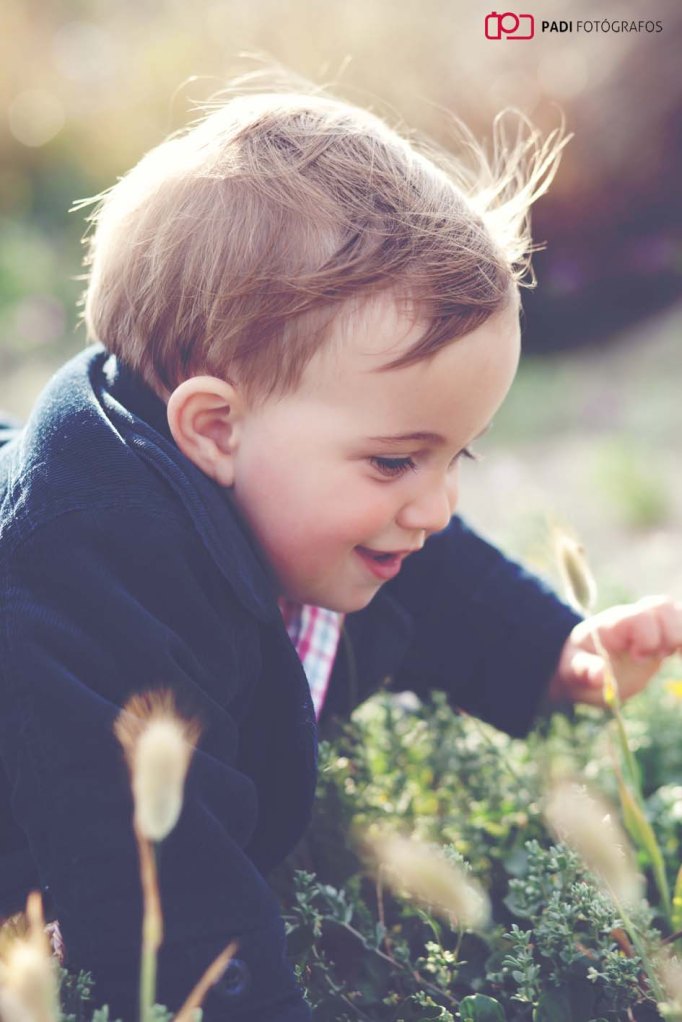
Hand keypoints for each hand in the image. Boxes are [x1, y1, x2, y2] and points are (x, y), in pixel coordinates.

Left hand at [548, 595, 681, 706]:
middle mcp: (633, 619)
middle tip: (658, 656)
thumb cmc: (577, 668)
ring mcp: (649, 626)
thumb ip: (583, 670)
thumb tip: (599, 676)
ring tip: (674, 655)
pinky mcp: (661, 636)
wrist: (581, 667)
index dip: (646, 637)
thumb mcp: (573, 672)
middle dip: (669, 634)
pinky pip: (681, 625)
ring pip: (677, 611)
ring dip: (681, 635)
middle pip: (662, 605)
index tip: (638, 658)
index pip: (639, 616)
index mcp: (612, 625)